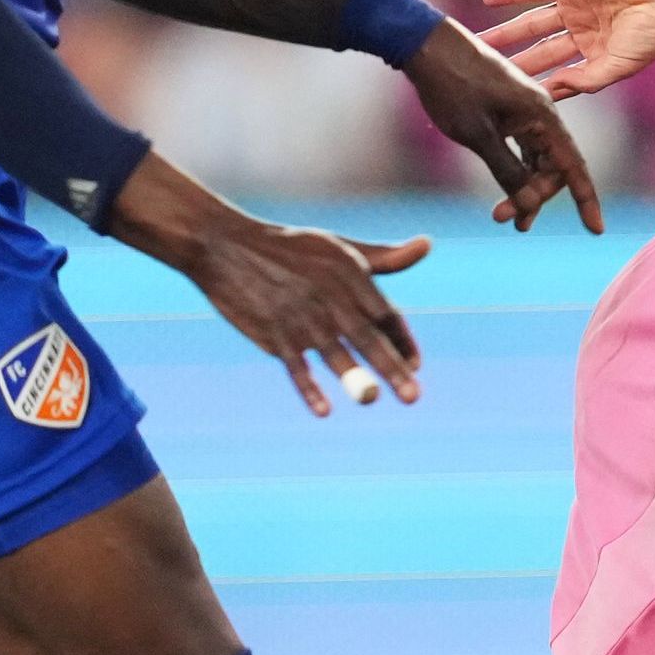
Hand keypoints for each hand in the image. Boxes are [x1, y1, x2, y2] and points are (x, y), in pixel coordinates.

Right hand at [116, 161, 432, 414]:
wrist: (226, 246)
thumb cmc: (290, 249)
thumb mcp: (339, 247)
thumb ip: (384, 257)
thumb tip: (428, 244)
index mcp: (351, 275)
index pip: (387, 315)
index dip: (404, 342)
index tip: (416, 365)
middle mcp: (330, 297)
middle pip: (368, 338)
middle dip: (391, 368)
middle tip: (413, 396)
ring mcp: (300, 318)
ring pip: (335, 354)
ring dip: (356, 380)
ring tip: (375, 400)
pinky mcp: (273, 333)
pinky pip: (296, 366)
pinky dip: (309, 388)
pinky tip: (325, 410)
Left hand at [403, 17, 604, 232]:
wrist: (425, 44)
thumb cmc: (452, 86)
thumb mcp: (478, 135)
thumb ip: (507, 171)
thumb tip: (529, 205)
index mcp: (542, 115)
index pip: (574, 166)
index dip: (586, 200)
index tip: (596, 230)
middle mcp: (540, 112)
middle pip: (553, 166)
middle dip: (535, 197)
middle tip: (504, 220)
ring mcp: (523, 110)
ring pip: (536, 159)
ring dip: (523, 188)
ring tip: (503, 216)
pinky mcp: (506, 110)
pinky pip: (522, 147)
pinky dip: (515, 170)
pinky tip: (505, 186)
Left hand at [482, 0, 654, 103]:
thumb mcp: (624, 63)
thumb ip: (590, 78)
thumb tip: (556, 87)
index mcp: (600, 57)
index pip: (563, 77)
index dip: (541, 88)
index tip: (515, 102)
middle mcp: (584, 35)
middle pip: (541, 53)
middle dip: (515, 64)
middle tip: (485, 75)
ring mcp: (574, 9)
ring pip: (531, 24)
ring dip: (505, 33)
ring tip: (479, 42)